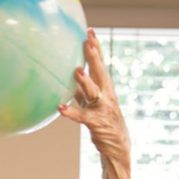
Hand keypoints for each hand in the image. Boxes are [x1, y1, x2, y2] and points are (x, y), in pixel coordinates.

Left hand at [58, 28, 129, 164]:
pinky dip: (71, 112)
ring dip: (85, 81)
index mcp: (105, 89)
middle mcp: (106, 95)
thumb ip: (81, 90)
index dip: (96, 47)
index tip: (90, 30)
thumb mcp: (92, 103)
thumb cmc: (103, 122)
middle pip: (100, 72)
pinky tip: (60, 108)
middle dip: (95, 55)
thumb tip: (69, 76)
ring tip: (76, 70)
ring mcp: (102, 109)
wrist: (117, 147)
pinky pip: (82, 116)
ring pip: (94, 92)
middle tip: (88, 40)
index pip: (100, 64)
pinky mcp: (96, 123)